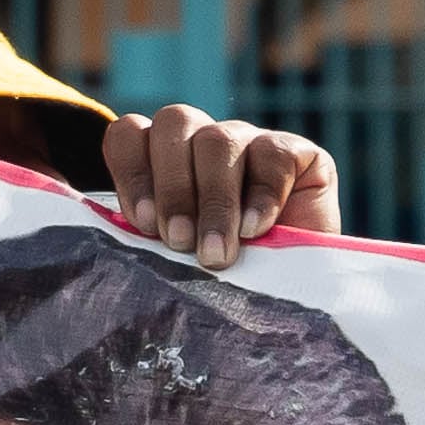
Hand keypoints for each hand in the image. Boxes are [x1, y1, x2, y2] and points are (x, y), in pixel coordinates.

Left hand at [103, 107, 341, 272]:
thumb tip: (127, 232)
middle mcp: (204, 141)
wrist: (290, 301)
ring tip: (216, 253)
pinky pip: (272, 155)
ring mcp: (251, 141)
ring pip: (219, 140)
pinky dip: (261, 195)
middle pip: (175, 124)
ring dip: (214, 201)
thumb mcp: (176, 260)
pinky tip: (255, 230)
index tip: (143, 223)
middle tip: (179, 241)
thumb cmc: (223, 283)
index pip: (131, 133)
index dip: (132, 171)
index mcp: (164, 158)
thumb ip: (150, 237)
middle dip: (173, 188)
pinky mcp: (298, 153)